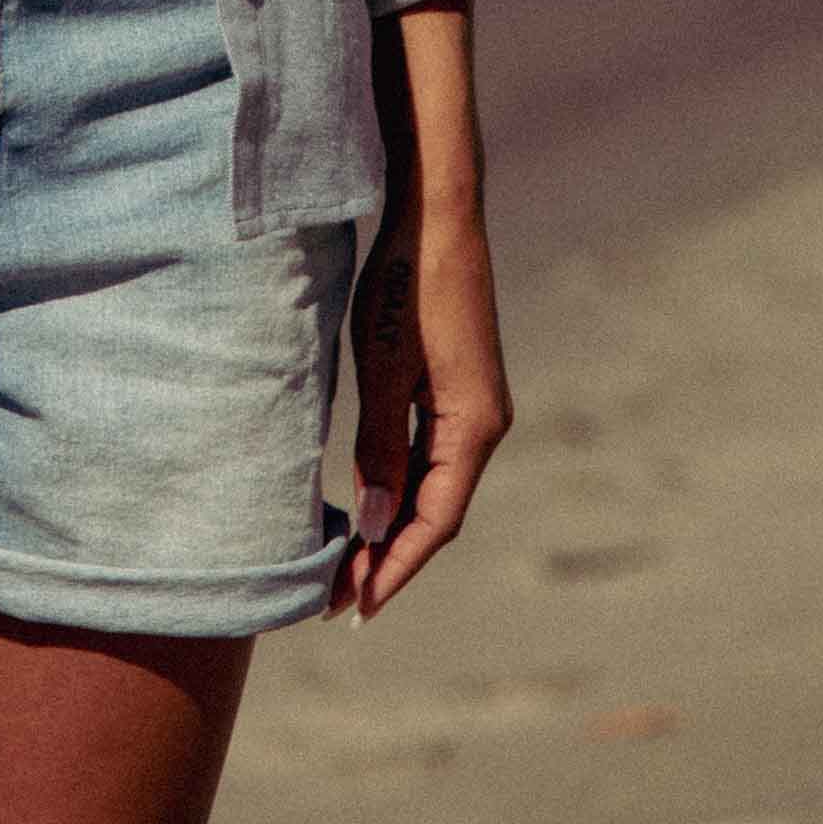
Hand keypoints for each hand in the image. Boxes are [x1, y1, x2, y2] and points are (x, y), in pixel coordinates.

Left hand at [325, 192, 513, 623]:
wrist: (436, 214)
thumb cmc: (406, 283)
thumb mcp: (384, 368)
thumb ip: (381, 448)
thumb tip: (376, 525)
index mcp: (474, 427)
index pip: (435, 523)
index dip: (395, 569)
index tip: (354, 608)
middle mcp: (485, 425)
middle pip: (438, 513)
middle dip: (390, 558)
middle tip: (337, 601)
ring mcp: (475, 405)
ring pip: (435, 487)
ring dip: (395, 526)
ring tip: (348, 565)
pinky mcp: (459, 386)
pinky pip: (432, 455)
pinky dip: (402, 487)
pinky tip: (373, 503)